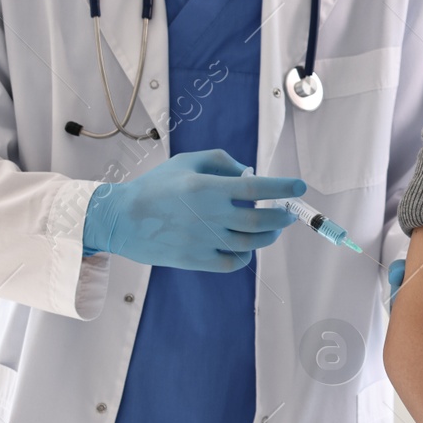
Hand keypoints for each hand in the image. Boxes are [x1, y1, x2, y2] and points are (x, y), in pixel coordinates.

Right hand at [82, 149, 301, 271]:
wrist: (123, 219)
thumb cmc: (156, 186)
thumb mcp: (186, 162)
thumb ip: (221, 161)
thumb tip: (250, 172)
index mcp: (207, 188)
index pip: (256, 188)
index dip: (282, 188)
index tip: (299, 187)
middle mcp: (210, 216)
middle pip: (261, 220)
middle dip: (282, 216)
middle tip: (289, 213)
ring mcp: (204, 241)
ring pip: (252, 243)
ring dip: (269, 235)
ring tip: (273, 228)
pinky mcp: (197, 260)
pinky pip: (234, 262)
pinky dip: (246, 254)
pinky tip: (246, 244)